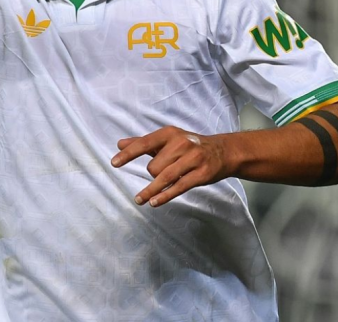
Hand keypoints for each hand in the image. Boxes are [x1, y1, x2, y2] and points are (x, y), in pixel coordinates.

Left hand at [111, 126, 231, 206]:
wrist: (223, 151)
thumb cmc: (190, 145)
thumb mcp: (168, 139)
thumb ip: (143, 142)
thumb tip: (119, 144)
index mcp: (170, 133)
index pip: (144, 143)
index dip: (128, 154)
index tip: (114, 163)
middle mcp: (181, 143)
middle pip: (154, 166)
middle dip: (152, 174)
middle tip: (162, 173)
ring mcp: (193, 159)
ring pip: (164, 177)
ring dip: (151, 190)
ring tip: (139, 200)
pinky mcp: (201, 174)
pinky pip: (178, 187)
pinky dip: (164, 196)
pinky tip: (153, 202)